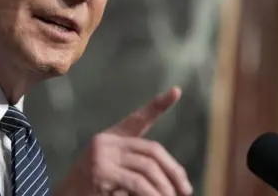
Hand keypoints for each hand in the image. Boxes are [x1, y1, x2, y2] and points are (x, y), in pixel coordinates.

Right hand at [54, 87, 192, 195]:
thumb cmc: (91, 190)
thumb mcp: (116, 174)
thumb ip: (137, 168)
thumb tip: (174, 178)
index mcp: (110, 138)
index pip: (138, 118)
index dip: (158, 105)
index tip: (176, 91)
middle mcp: (105, 142)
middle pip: (151, 149)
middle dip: (172, 170)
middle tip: (185, 190)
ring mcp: (101, 155)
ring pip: (147, 167)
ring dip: (165, 187)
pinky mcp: (100, 172)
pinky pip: (138, 183)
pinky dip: (153, 194)